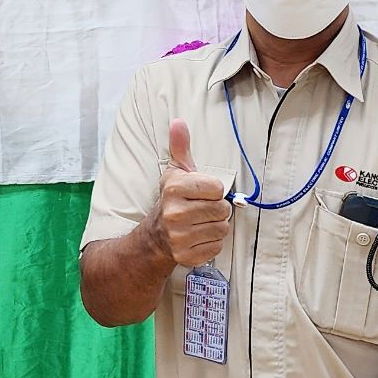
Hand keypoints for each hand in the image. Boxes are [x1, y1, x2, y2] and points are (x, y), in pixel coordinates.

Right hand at [148, 119, 231, 269]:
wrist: (155, 235)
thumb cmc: (172, 200)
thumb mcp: (175, 172)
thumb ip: (180, 147)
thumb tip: (178, 122)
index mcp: (174, 189)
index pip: (218, 188)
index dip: (213, 190)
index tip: (202, 192)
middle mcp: (175, 213)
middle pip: (222, 209)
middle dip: (216, 209)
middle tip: (202, 209)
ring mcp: (180, 237)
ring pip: (222, 229)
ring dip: (215, 226)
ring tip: (200, 222)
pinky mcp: (186, 255)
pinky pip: (217, 247)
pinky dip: (212, 243)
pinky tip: (198, 236)